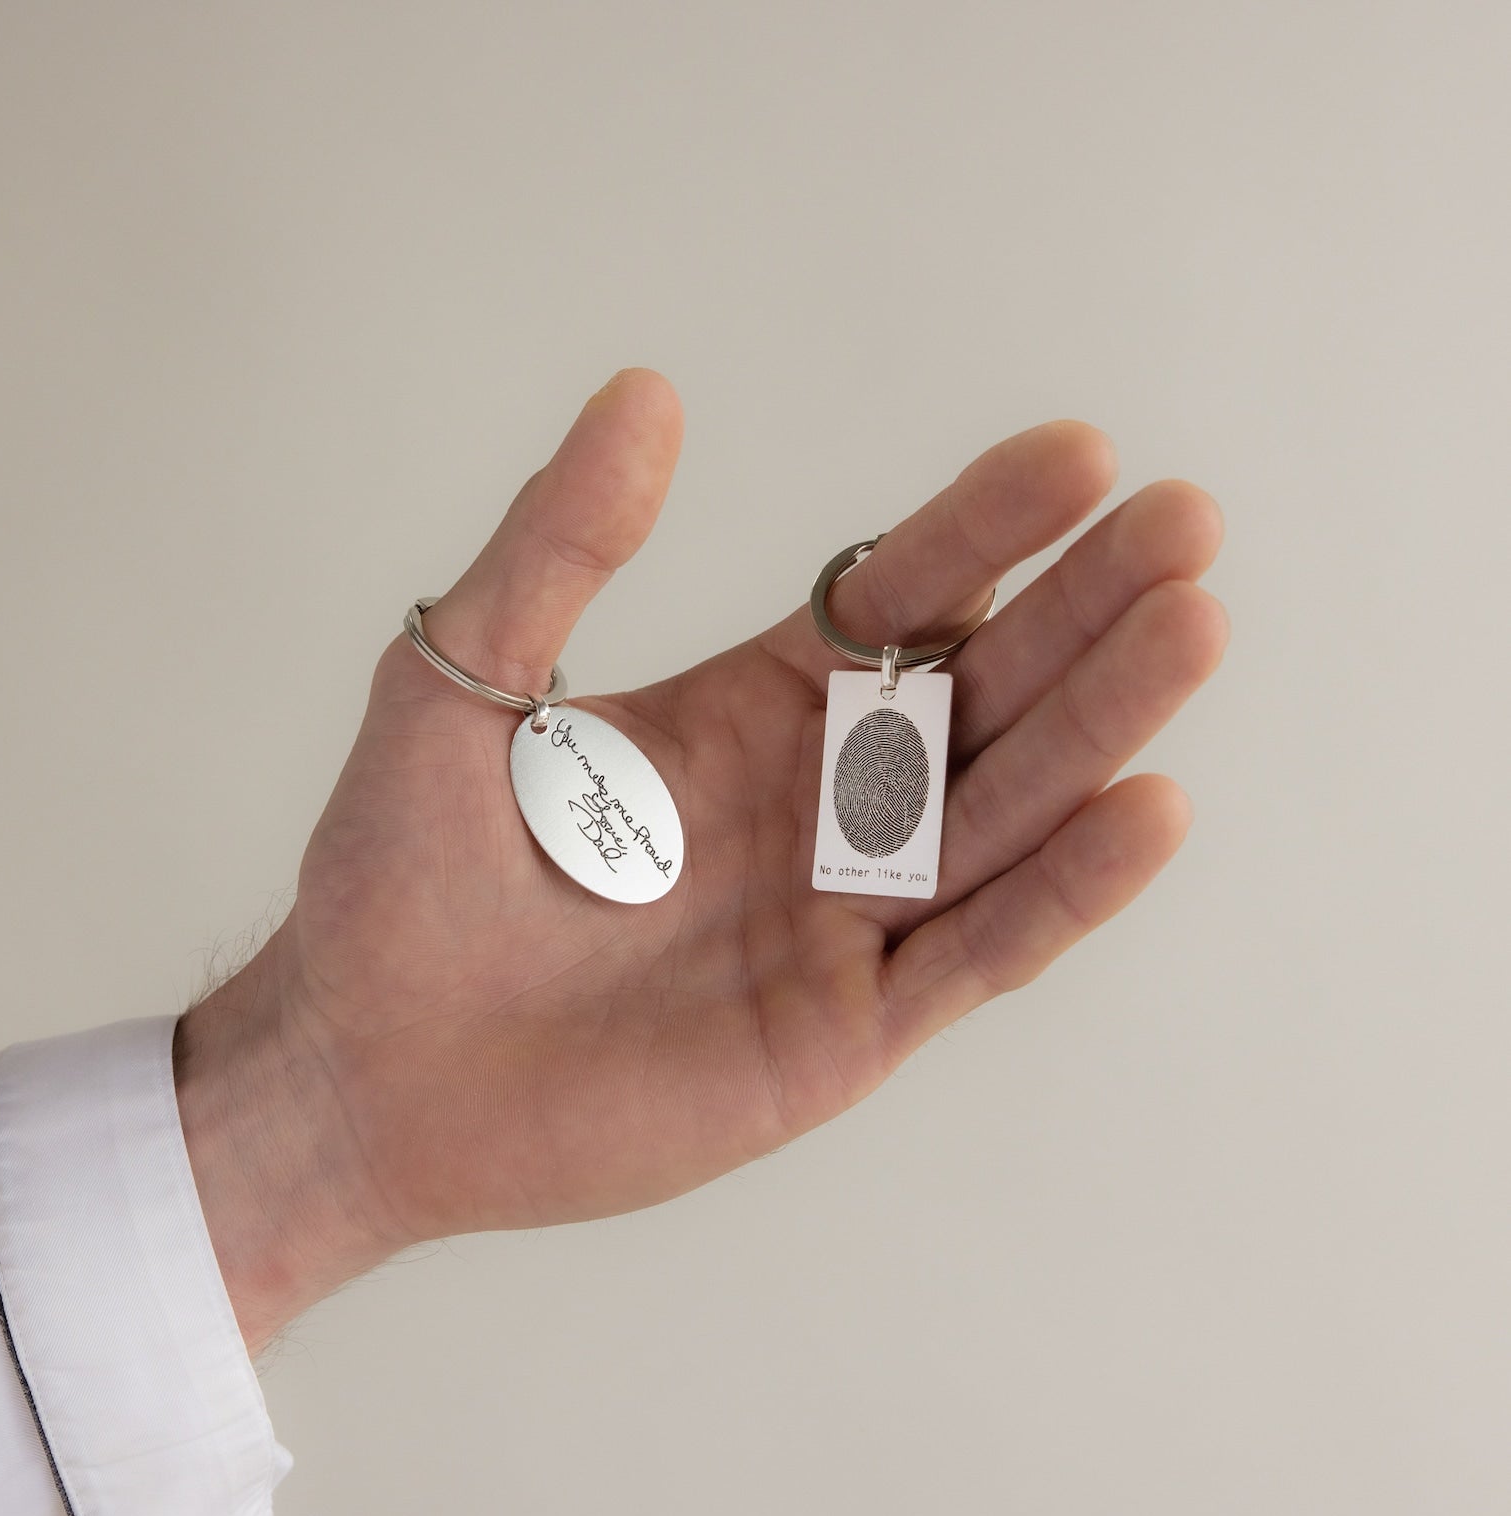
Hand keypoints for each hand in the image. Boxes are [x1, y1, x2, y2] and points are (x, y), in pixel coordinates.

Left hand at [174, 369, 1227, 1351]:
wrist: (372, 1071)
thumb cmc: (401, 875)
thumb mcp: (461, 681)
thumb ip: (558, 546)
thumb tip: (646, 393)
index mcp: (752, 712)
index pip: (897, 600)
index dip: (985, 528)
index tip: (1077, 455)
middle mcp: (822, 806)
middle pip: (983, 695)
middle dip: (1085, 611)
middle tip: (1185, 526)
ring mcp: (847, 918)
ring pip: (1005, 813)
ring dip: (1102, 727)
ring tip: (1194, 630)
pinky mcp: (852, 1029)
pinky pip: (978, 952)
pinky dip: (1064, 892)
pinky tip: (1144, 810)